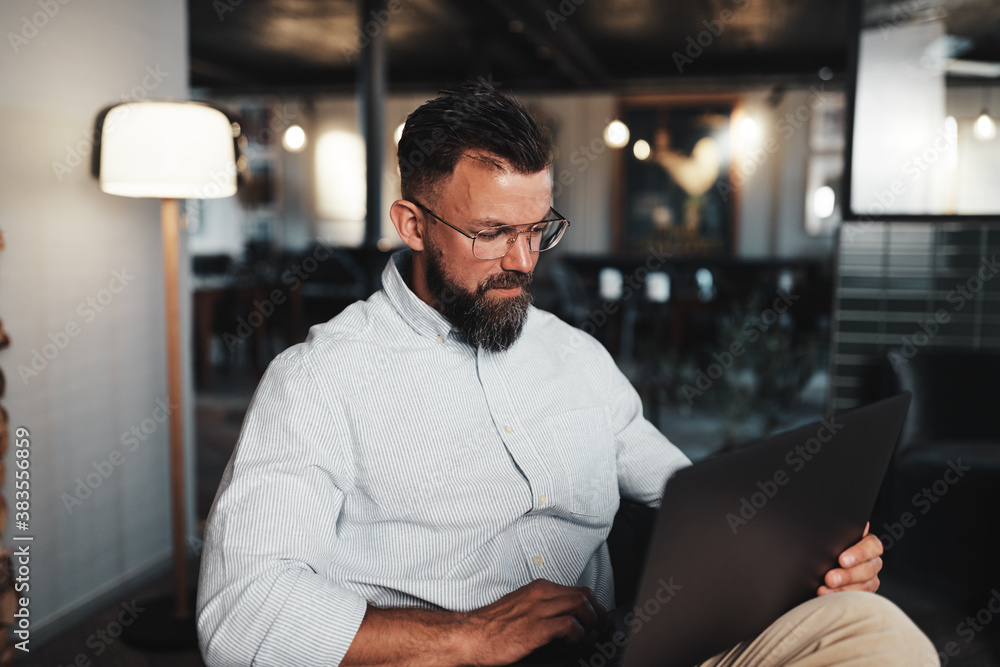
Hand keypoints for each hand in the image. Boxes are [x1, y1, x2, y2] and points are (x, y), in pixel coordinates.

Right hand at [460, 578, 610, 665]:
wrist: (469, 635)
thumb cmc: (491, 626)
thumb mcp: (520, 608)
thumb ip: (540, 608)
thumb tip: (561, 617)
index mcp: (537, 589)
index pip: (577, 589)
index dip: (594, 604)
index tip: (600, 617)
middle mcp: (540, 594)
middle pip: (584, 595)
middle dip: (599, 612)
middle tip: (603, 627)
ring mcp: (538, 610)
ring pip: (581, 604)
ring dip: (592, 621)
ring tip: (590, 633)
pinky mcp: (536, 628)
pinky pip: (569, 624)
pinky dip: (578, 633)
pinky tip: (573, 640)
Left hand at [818, 522, 882, 595]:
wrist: (811, 563)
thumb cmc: (821, 546)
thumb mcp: (829, 537)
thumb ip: (838, 532)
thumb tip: (853, 526)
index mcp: (866, 542)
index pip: (872, 545)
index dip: (859, 553)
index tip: (841, 560)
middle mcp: (871, 560)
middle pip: (869, 568)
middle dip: (847, 575)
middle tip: (829, 578)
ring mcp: (869, 578)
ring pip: (865, 586)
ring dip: (843, 589)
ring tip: (823, 590)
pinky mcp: (862, 592)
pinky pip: (857, 598)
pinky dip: (840, 597)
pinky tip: (825, 595)